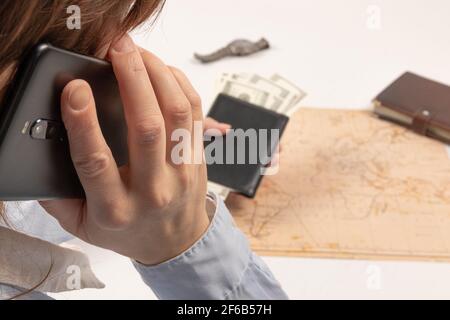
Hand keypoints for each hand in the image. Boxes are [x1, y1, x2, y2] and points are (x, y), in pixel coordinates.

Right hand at [40, 35, 210, 264]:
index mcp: (115, 208)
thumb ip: (57, 198)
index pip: (96, 161)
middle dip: (131, 78)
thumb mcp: (83, 225)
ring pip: (176, 113)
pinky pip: (194, 113)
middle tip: (116, 48)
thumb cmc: (128, 232)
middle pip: (146, 126)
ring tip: (138, 52)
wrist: (177, 245)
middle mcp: (152, 189)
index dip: (83, 121)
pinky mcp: (198, 158)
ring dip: (157, 74)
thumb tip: (37, 160)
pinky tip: (161, 70)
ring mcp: (181, 172)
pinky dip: (179, 84)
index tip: (75, 89)